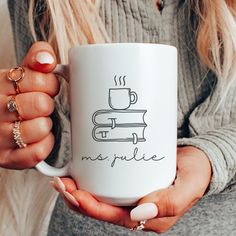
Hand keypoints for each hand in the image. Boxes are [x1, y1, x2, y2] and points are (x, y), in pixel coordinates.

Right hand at [0, 41, 58, 168]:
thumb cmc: (17, 98)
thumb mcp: (23, 74)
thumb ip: (38, 59)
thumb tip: (47, 59)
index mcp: (2, 83)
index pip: (42, 79)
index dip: (51, 85)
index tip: (46, 89)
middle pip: (42, 104)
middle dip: (47, 105)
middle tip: (40, 107)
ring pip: (40, 127)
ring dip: (45, 126)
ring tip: (36, 122)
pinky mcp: (6, 157)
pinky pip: (37, 152)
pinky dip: (44, 145)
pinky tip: (37, 139)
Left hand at [52, 146, 211, 232]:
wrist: (198, 162)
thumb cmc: (194, 175)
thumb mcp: (187, 188)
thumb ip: (167, 204)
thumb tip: (139, 215)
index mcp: (149, 217)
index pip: (115, 217)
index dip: (92, 208)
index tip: (75, 194)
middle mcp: (136, 210)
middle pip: (101, 210)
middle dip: (77, 199)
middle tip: (61, 184)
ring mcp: (132, 196)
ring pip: (99, 199)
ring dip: (79, 191)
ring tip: (62, 179)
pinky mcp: (129, 183)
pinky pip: (105, 188)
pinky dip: (89, 182)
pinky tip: (79, 173)